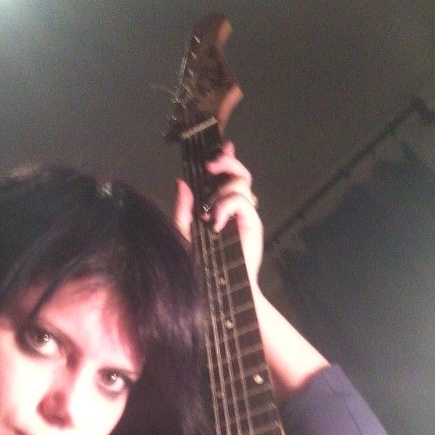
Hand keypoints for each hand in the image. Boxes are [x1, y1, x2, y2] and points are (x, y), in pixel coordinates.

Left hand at [173, 141, 263, 286]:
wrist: (216, 288)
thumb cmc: (200, 265)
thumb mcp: (184, 234)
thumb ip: (183, 211)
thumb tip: (182, 182)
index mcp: (220, 207)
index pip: (226, 176)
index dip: (226, 158)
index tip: (222, 146)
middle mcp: (235, 208)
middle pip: (239, 173)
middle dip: (227, 162)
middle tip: (212, 165)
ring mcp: (246, 215)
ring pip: (241, 184)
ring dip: (222, 191)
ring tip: (210, 212)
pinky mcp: (253, 224)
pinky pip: (242, 202)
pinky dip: (227, 207)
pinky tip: (216, 224)